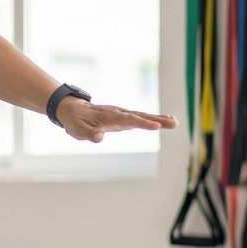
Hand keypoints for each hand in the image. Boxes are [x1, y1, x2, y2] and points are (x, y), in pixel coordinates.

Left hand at [57, 97, 177, 142]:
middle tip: (173, 123)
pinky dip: (152, 119)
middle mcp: (117, 113)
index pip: (127, 120)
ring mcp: (121, 114)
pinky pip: (139, 117)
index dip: (141, 123)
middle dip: (156, 120)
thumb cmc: (75, 121)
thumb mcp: (77, 130)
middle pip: (139, 116)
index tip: (156, 126)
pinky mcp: (123, 117)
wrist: (72, 109)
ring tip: (174, 122)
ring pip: (141, 116)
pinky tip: (164, 121)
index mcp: (108, 117)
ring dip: (158, 119)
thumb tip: (99, 137)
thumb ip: (89, 134)